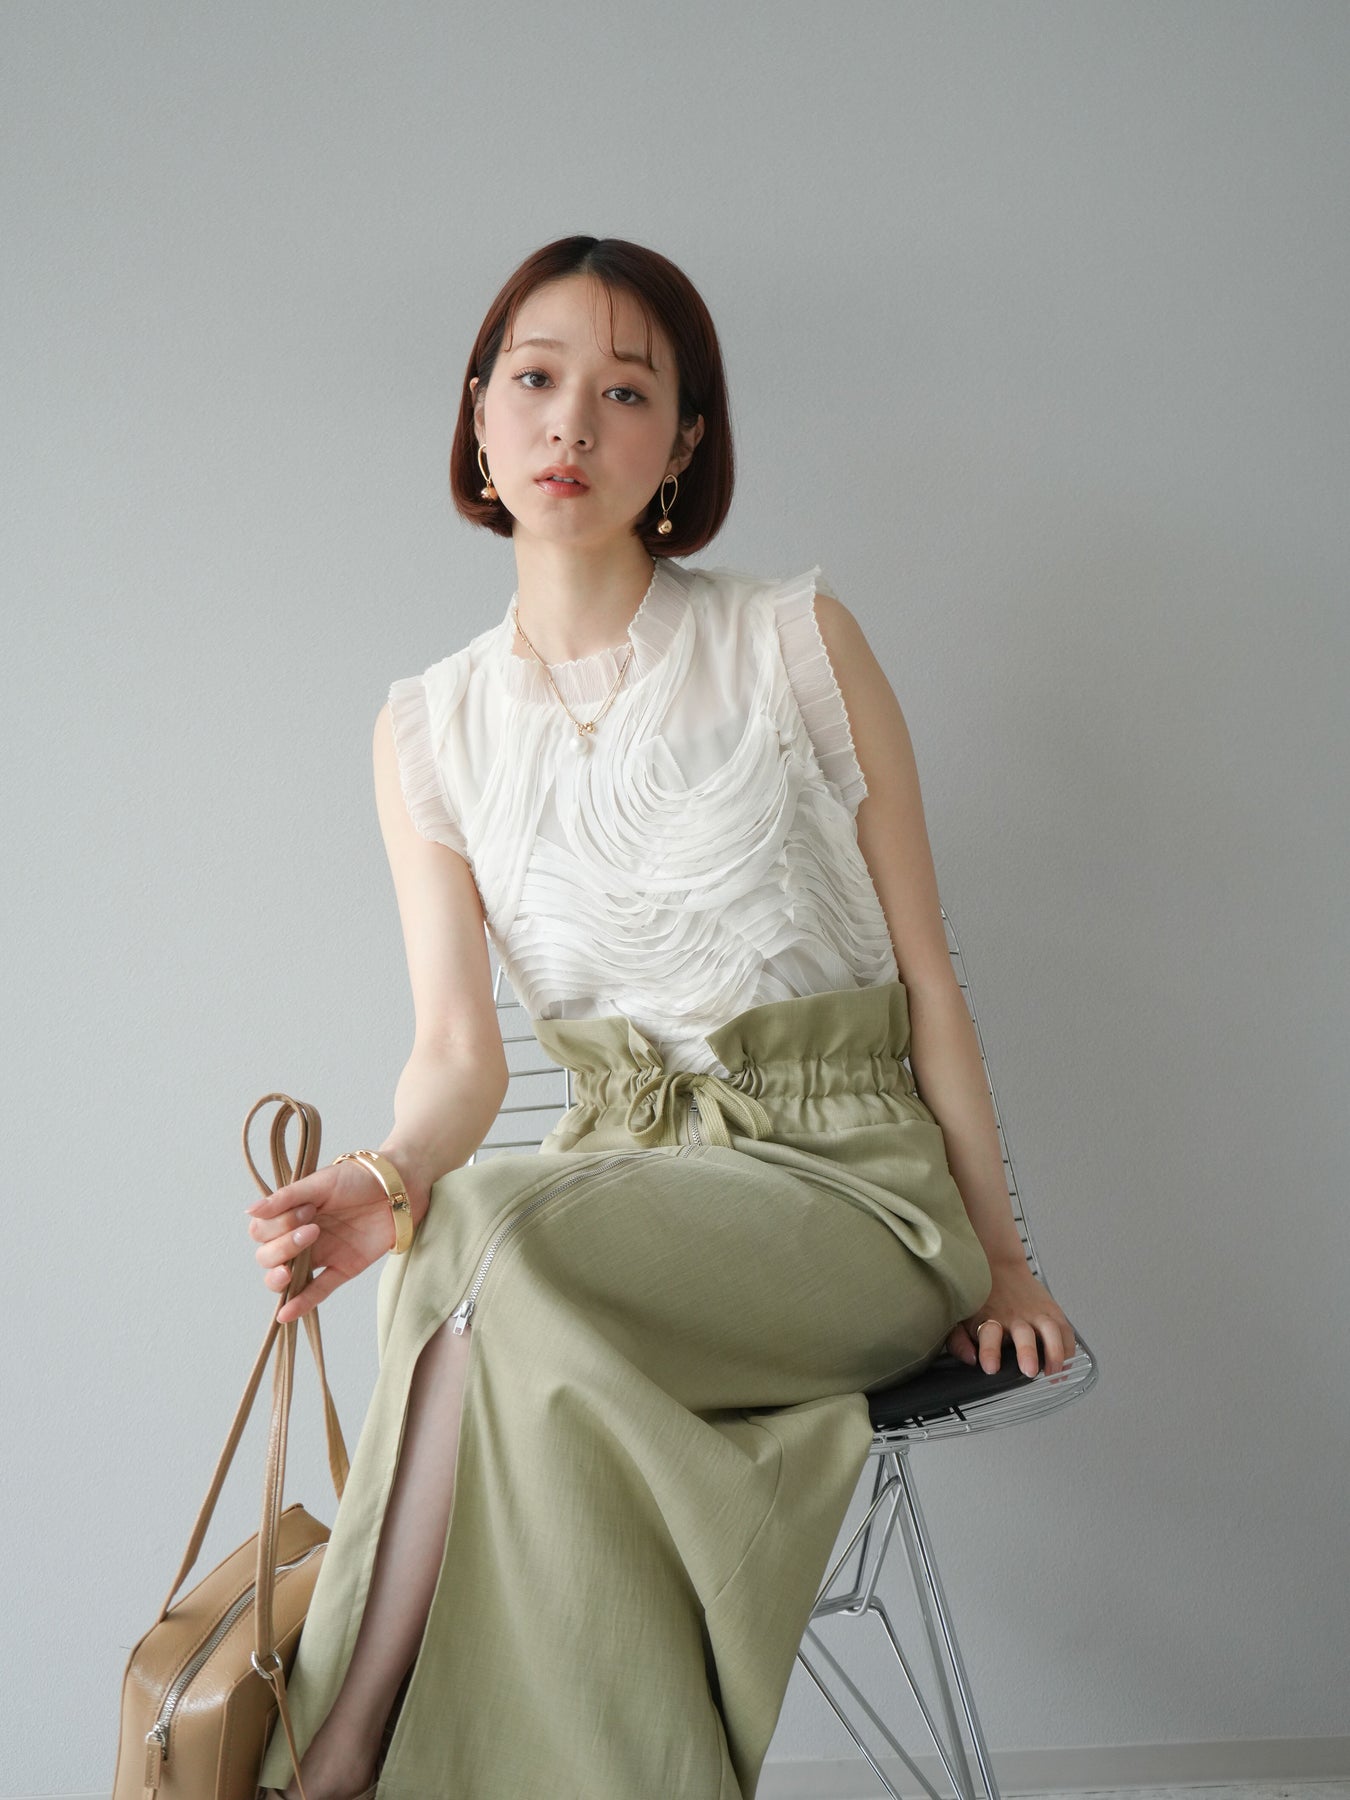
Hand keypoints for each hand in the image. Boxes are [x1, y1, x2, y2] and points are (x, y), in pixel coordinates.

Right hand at [244, 1158, 429, 1323]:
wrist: (400, 1185)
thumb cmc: (359, 1177)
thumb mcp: (320, 1182)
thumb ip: (285, 1198)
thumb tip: (249, 1211)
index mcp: (292, 1214)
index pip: (261, 1231)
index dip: (275, 1225)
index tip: (305, 1209)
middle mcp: (301, 1236)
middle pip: (267, 1256)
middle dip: (281, 1248)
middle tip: (313, 1228)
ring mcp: (321, 1255)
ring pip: (286, 1277)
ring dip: (280, 1276)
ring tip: (290, 1269)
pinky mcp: (343, 1269)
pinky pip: (317, 1291)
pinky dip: (301, 1303)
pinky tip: (286, 1313)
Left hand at [946, 1256, 1076, 1377]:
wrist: (997, 1264)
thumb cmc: (979, 1296)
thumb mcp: (961, 1317)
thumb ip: (959, 1342)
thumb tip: (970, 1360)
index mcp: (989, 1318)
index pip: (988, 1335)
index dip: (989, 1351)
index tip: (991, 1367)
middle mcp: (1014, 1316)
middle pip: (1023, 1334)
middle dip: (1027, 1352)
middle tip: (1029, 1370)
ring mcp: (1035, 1313)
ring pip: (1051, 1331)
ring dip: (1054, 1353)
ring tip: (1053, 1373)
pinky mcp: (1051, 1310)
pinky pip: (1065, 1330)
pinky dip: (1068, 1349)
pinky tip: (1065, 1364)